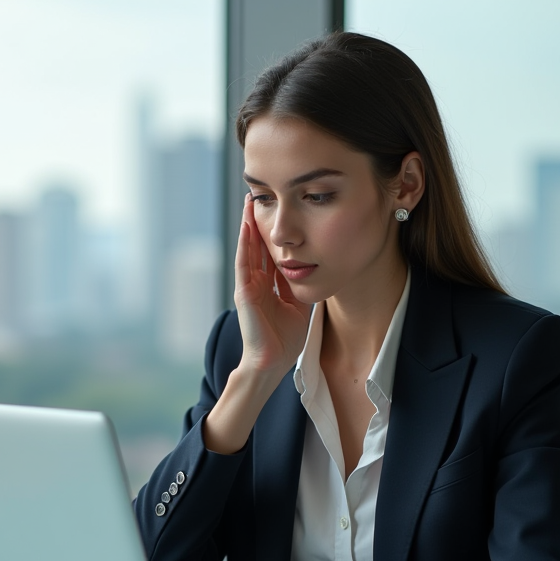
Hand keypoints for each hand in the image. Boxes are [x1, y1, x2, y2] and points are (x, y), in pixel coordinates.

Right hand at [233, 195, 309, 377]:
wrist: (271, 363)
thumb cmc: (284, 341)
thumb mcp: (300, 306)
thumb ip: (301, 286)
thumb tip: (315, 267)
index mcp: (269, 287)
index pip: (271, 253)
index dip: (275, 233)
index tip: (279, 211)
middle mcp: (257, 283)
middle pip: (257, 246)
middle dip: (258, 222)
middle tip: (260, 196)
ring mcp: (249, 286)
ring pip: (248, 249)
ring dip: (248, 225)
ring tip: (249, 202)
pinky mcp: (245, 293)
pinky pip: (244, 263)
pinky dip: (245, 243)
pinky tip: (247, 225)